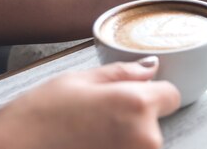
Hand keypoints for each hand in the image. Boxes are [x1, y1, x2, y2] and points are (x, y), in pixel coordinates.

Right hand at [0, 59, 179, 148]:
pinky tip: (86, 148)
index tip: (134, 95)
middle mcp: (144, 139)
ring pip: (142, 144)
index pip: (172, 95)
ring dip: (124, 140)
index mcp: (136, 104)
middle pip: (157, 123)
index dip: (154, 93)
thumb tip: (150, 67)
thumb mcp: (77, 81)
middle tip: (98, 119)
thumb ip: (121, 73)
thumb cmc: (34, 119)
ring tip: (87, 136)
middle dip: (136, 119)